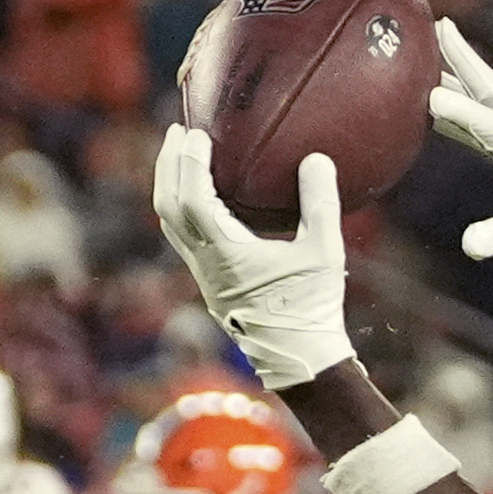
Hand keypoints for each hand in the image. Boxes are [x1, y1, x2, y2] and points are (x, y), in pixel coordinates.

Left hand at [150, 122, 354, 390]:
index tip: (195, 133)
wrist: (300, 361)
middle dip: (168, 166)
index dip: (189, 163)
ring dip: (170, 186)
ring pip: (170, 224)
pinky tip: (199, 195)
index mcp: (227, 254)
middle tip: (177, 132)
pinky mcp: (211, 283)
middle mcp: (206, 264)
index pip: (192, 200)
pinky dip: (182, 207)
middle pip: (168, 208)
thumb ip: (320, 204)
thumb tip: (315, 158)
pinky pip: (183, 238)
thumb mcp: (325, 252)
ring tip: (181, 156)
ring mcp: (204, 276)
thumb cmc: (313, 308)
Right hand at [427, 19, 492, 272]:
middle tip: (440, 25)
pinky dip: (461, 102)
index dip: (461, 113)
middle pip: (491, 90)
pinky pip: (483, 117)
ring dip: (462, 70)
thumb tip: (470, 245)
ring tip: (433, 45)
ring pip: (488, 97)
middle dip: (466, 57)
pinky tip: (436, 99)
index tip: (430, 99)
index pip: (490, 128)